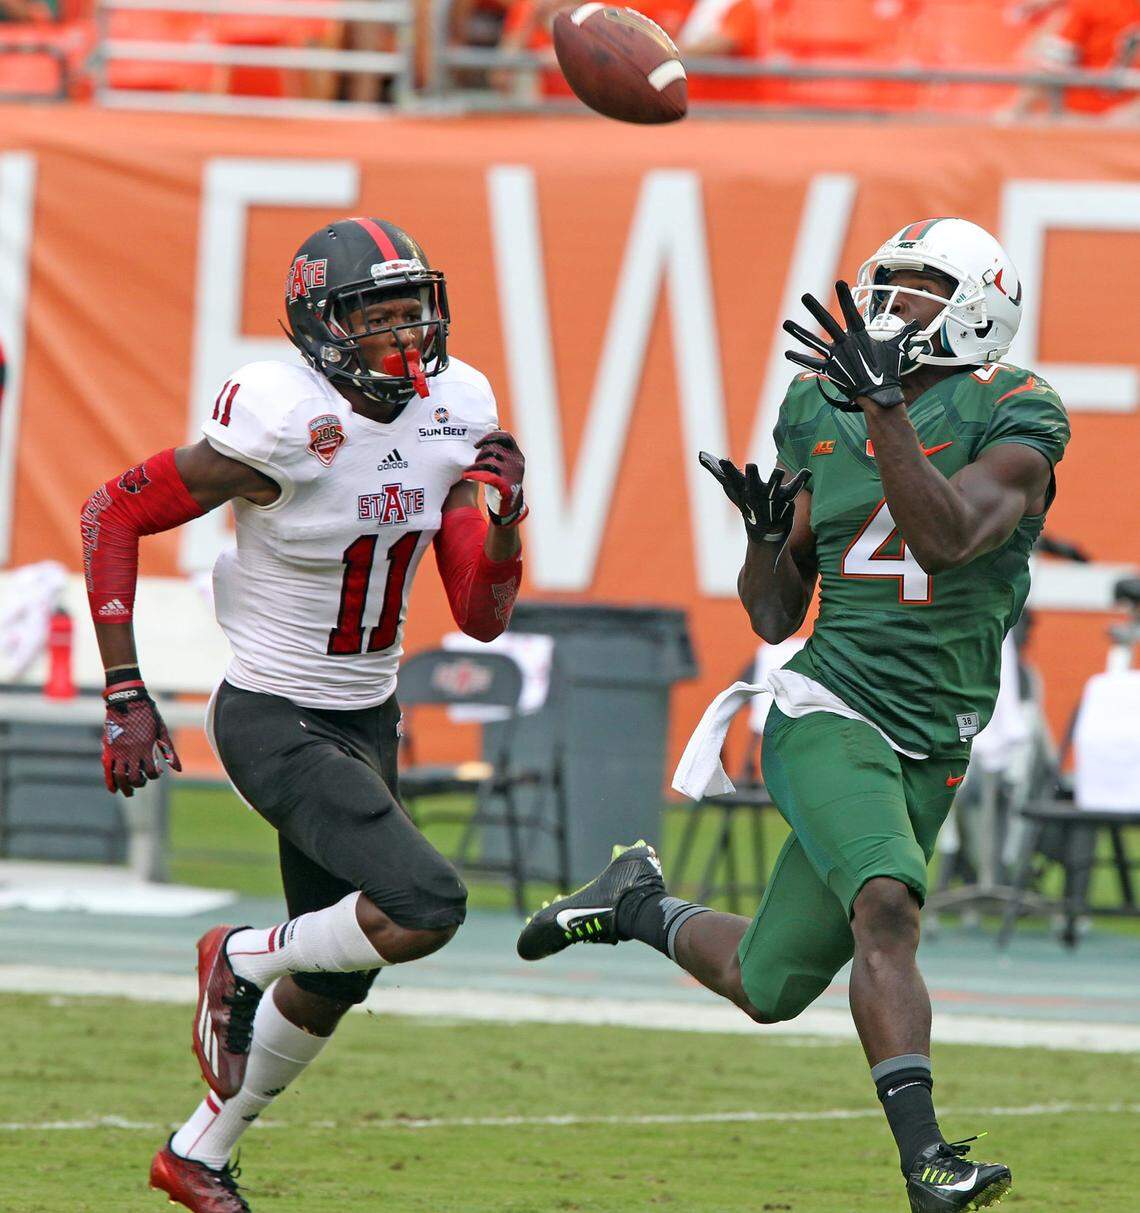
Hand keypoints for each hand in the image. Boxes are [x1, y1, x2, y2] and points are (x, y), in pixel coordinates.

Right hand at [102, 680, 179, 796]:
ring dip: (125, 787)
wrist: (127, 700)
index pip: (150, 771)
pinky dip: (109, 781)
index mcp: (145, 747)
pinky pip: (107, 769)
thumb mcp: (161, 731)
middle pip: (134, 778)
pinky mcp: (108, 749)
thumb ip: (169, 750)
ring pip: (119, 776)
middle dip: (139, 784)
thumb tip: (178, 769)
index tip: (156, 771)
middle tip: (142, 783)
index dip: (154, 775)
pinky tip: (114, 790)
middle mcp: (130, 752)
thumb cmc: (147, 714)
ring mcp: (117, 751)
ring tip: (129, 792)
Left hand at [462, 430, 526, 526]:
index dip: (490, 436)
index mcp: (518, 455)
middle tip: (474, 461)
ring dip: (476, 465)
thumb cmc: (503, 481)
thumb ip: (499, 447)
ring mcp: (512, 475)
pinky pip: (487, 475)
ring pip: (489, 461)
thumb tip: (493, 426)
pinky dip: (475, 474)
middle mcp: (517, 463)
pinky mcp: (505, 486)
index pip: (506, 436)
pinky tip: (467, 476)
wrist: (509, 507)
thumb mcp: (505, 463)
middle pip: (494, 449)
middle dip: (480, 454)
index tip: (478, 444)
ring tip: (469, 470)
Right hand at [699, 452, 808, 545]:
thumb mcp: (733, 490)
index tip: (722, 460)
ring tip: (779, 471)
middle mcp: (755, 494)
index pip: (732, 478)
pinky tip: (807, 471)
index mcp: (742, 490)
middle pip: (752, 483)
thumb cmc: (748, 505)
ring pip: (773, 486)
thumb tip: (701, 456)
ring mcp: (771, 499)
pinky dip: (801, 480)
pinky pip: (795, 489)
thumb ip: (720, 472)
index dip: (728, 470)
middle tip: (750, 466)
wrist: (764, 532)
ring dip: (775, 479)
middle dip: (751, 476)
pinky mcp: (787, 501)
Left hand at [783, 281, 918, 410]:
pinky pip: (811, 363)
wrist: (879, 394)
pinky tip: (787, 353)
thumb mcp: (897, 348)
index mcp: (859, 336)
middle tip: (804, 296)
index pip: (850, 311)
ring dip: (799, 332)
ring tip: (786, 323)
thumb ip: (904, 333)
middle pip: (827, 322)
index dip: (845, 297)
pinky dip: (799, 359)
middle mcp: (844, 344)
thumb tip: (918, 324)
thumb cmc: (889, 370)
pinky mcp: (829, 371)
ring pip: (813, 341)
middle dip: (815, 308)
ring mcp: (835, 357)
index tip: (839, 283)